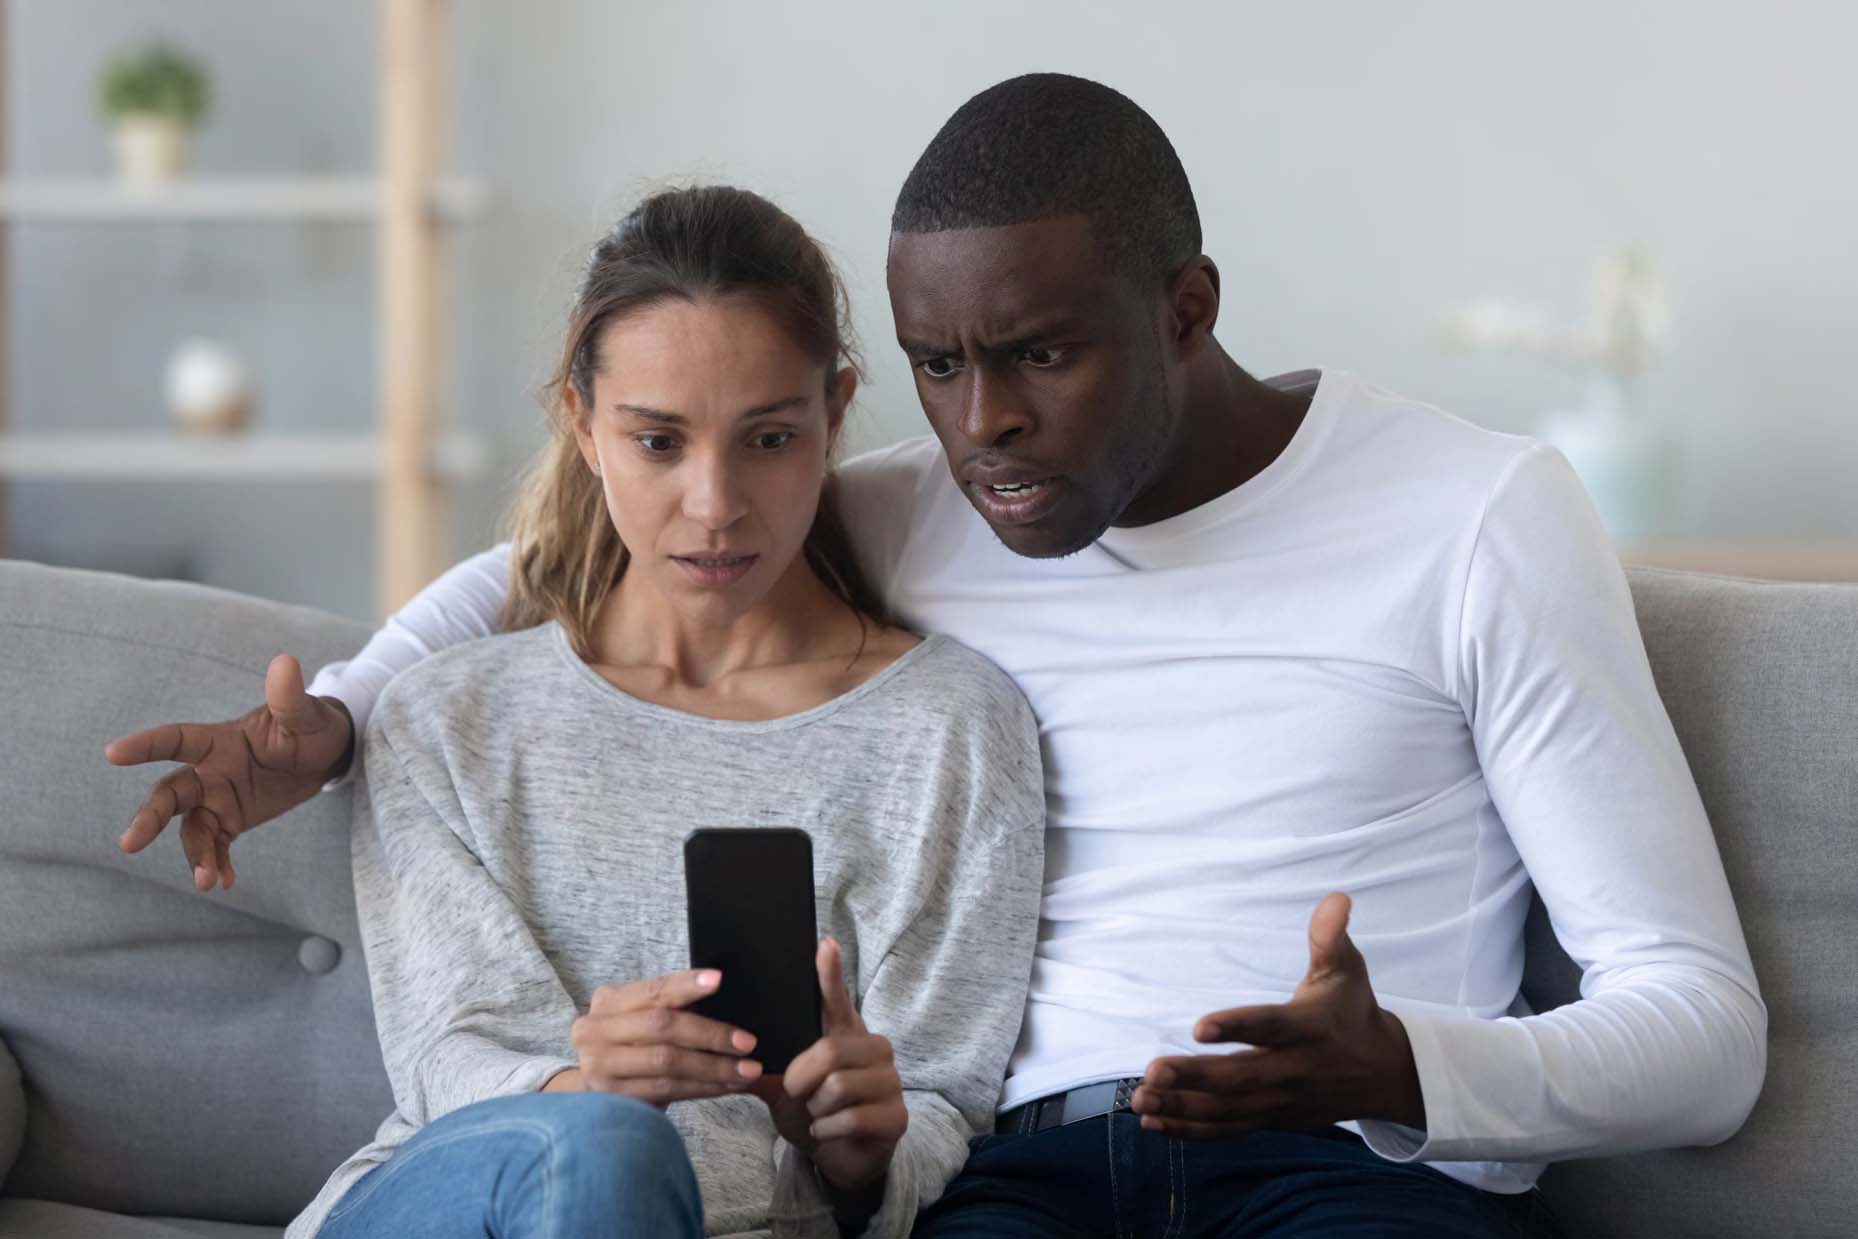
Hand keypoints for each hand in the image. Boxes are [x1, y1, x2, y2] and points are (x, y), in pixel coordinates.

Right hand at [105, 654, 354, 891]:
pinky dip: (216, 863)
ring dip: (195, 853)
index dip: (146, 746)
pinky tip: (224, 882)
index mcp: (219, 741)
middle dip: (150, 817)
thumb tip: (285, 663)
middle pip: (170, 794)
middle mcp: (209, 771)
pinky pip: (216, 845)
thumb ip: (289, 698)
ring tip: (205, 881)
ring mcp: (217, 798)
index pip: (176, 740)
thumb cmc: (310, 727)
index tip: (112, 753)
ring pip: (191, 828)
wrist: (324, 756)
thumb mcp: (304, 716)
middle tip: (130, 843)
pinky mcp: (230, 821)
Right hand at [562, 969, 763, 1105]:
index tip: (718, 979)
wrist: (594, 1085)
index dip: (686, 984)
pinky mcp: (612, 1097)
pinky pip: (667, 1091)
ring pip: (667, 1063)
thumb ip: (670, 1006)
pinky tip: (727, 1086)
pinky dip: (702, 1088)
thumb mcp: (641, 1016)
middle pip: (662, 1027)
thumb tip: (722, 997)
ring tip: (747, 1070)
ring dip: (714, 1068)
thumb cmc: (631, 1043)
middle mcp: (596, 1030)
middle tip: (747, 1042)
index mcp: (609, 1000)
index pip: (653, 989)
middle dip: (710, 1034)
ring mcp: (599, 1066)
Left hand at [754, 937, 906, 1202]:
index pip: (837, 998)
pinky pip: (850, 1118)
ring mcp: (890, 1081)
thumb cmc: (812, 1110)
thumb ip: (767, 1065)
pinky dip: (826, 1130)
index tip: (823, 945)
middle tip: (796, 1093)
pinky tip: (826, 1131)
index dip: (830, 973)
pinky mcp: (896, 1115)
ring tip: (817, 1114)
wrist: (838, 1157)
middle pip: (829, 1050)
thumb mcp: (784, 1088)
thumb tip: (733, 1048)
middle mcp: (874, 1048)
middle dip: (800, 1079)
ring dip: (814, 1109)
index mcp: (845, 1033)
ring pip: (838, 1086)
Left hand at [1131, 892, 1425, 1138]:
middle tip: (1151, 1070)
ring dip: (1182, 1107)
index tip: (1199, 1027)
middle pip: (1239, 1078)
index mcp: (1308, 1028)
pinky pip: (1228, 1129)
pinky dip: (1191, 1131)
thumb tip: (1336, 898)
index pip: (1269, 1027)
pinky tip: (1155, 1123)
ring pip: (1228, 1110)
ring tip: (1140, 1099)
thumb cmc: (1353, 1012)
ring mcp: (1281, 1101)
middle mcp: (1293, 1070)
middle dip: (1193, 1077)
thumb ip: (1331, 937)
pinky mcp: (1271, 1120)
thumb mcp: (1347, 970)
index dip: (1236, 1027)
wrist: (1383, 1073)